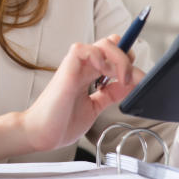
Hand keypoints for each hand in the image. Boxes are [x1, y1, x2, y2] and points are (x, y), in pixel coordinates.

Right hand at [0, 34, 141, 167]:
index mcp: (89, 74)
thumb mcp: (95, 107)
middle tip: (132, 80)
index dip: (128, 59)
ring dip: (119, 58)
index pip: (112, 53)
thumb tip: (130, 85)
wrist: (40, 134)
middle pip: (113, 44)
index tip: (138, 78)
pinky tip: (103, 72)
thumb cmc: (61, 123)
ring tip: (122, 78)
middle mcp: (84, 67)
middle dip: (128, 58)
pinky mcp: (67, 70)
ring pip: (103, 44)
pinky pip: (83, 50)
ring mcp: (75, 66)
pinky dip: (98, 56)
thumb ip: (110, 94)